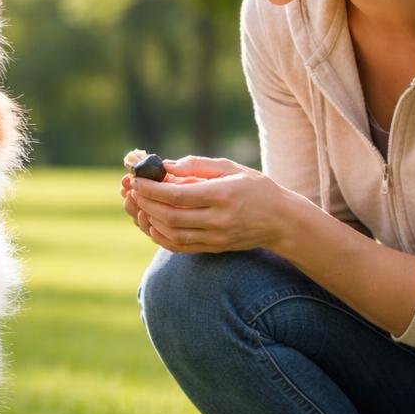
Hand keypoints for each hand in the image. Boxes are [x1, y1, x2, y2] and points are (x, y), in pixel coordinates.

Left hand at [120, 155, 294, 253]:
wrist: (281, 221)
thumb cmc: (256, 188)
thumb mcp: (231, 168)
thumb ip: (197, 166)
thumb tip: (165, 165)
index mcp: (222, 195)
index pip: (178, 196)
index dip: (152, 189)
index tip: (137, 181)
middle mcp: (218, 219)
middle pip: (171, 216)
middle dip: (146, 204)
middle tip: (133, 192)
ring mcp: (216, 238)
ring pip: (172, 234)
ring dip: (151, 220)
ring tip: (140, 206)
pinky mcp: (214, 248)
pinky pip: (181, 247)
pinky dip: (161, 237)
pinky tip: (152, 225)